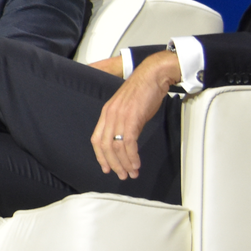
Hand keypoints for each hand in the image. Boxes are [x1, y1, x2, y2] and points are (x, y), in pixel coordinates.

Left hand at [88, 51, 180, 179]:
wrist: (153, 76)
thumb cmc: (143, 91)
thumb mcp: (127, 107)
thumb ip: (123, 122)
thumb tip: (125, 140)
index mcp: (106, 113)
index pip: (96, 139)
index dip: (100, 156)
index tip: (106, 168)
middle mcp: (110, 115)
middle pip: (105, 146)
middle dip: (113, 164)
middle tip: (121, 175)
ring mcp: (120, 116)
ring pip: (117, 147)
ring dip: (124, 163)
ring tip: (131, 173)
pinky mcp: (132, 118)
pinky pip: (129, 143)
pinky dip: (132, 156)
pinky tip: (136, 164)